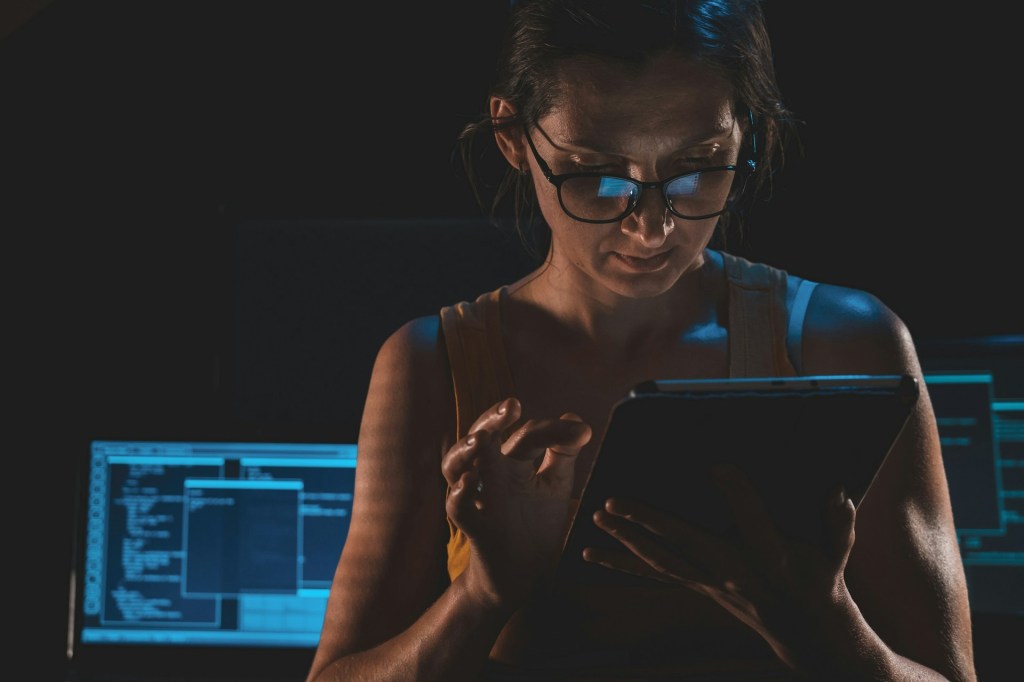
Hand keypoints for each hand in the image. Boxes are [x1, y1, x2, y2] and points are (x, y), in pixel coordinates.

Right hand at [442, 397, 591, 608]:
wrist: (523, 575)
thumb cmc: (534, 524)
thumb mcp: (553, 485)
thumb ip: (563, 453)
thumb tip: (576, 419)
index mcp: (512, 462)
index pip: (526, 435)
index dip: (551, 429)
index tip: (581, 432)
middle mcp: (490, 475)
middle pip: (480, 438)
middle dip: (492, 420)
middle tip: (512, 406)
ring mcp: (479, 501)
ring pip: (455, 468)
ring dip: (466, 451)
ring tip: (482, 439)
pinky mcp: (475, 529)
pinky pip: (458, 510)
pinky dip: (461, 495)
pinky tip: (471, 482)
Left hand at [583, 465, 856, 670]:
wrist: (804, 630)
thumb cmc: (820, 580)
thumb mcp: (836, 553)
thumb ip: (838, 523)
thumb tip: (839, 490)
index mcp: (770, 558)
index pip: (753, 524)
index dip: (740, 496)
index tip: (720, 466)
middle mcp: (733, 572)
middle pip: (686, 544)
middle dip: (648, 522)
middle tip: (615, 501)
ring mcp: (709, 582)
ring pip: (661, 562)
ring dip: (626, 541)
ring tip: (597, 519)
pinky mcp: (696, 586)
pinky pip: (653, 575)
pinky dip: (620, 564)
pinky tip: (589, 553)